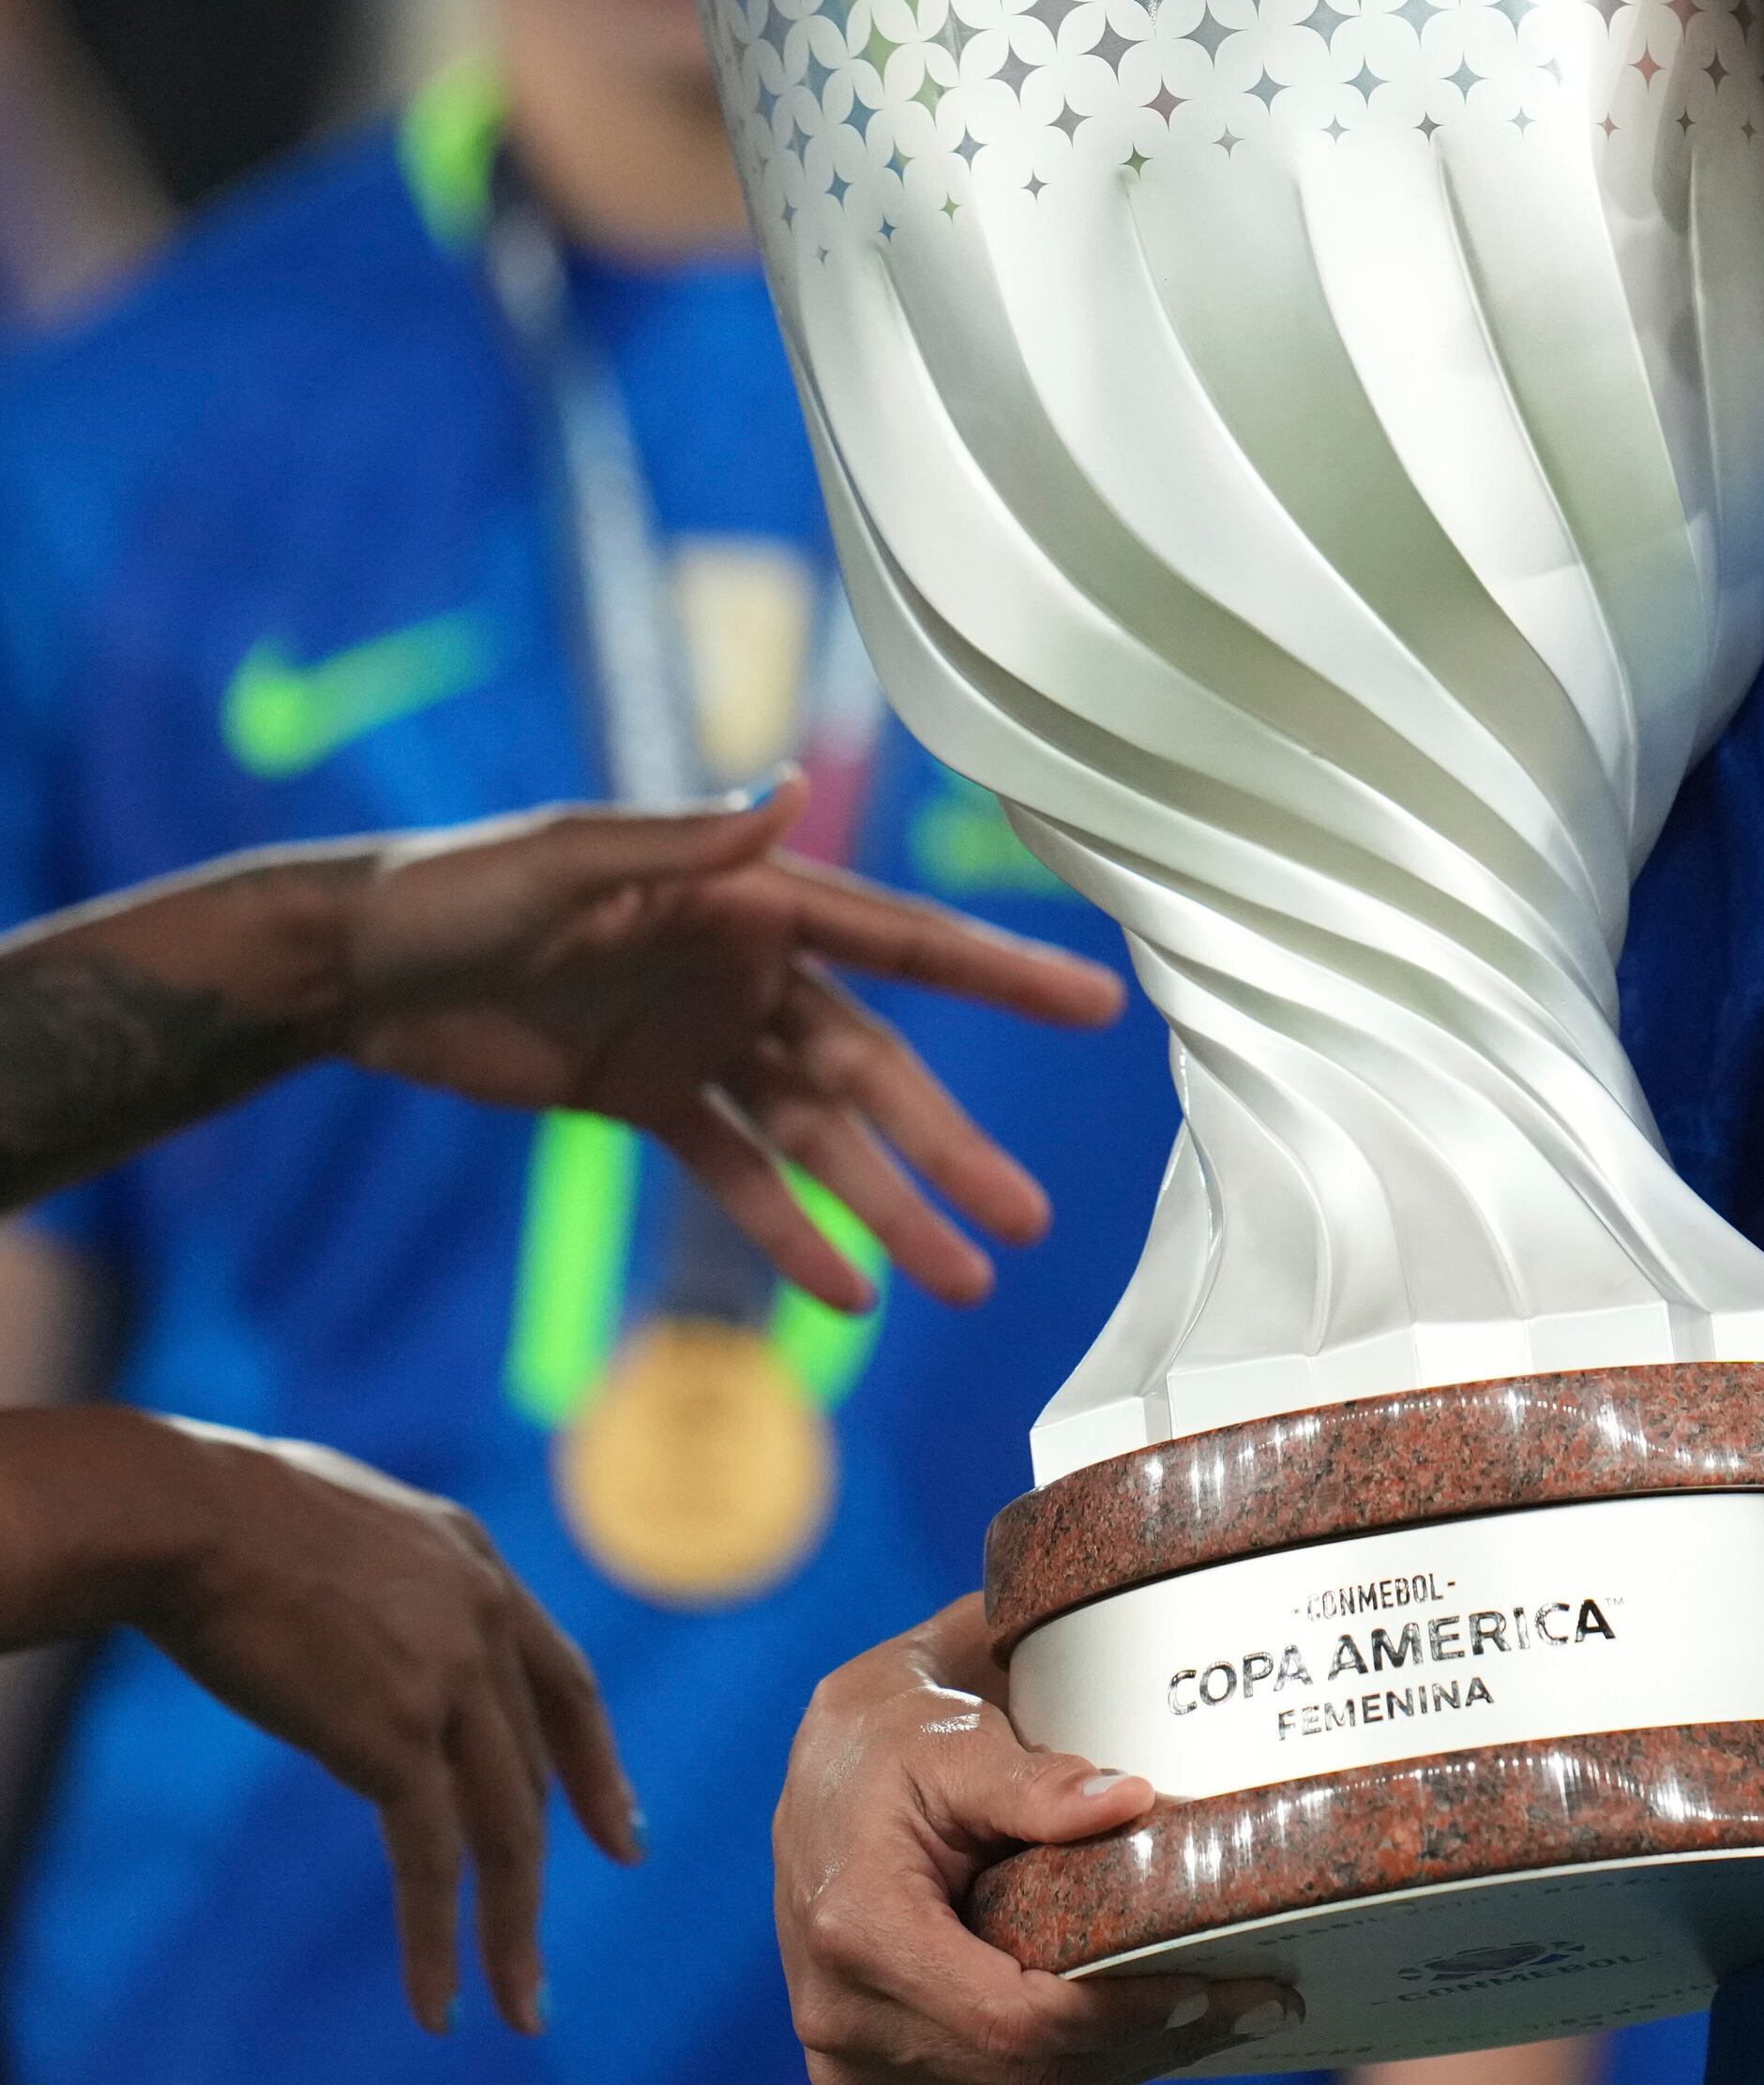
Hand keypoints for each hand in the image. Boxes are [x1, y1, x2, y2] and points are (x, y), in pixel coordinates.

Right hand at [108, 1418, 637, 2033]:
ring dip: (511, 1931)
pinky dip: (439, 1940)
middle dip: (547, 1867)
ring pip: (505, 1832)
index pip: (564, 1687)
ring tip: (523, 2007)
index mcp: (481, 1569)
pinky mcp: (394, 1735)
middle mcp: (486, 1624)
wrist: (191, 1515)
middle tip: (544, 1952)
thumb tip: (370, 1615)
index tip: (621, 1830)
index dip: (594, 1767)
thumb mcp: (354, 1527)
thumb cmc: (235, 1509)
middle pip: (532, 1773)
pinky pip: (433, 1860)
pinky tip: (440, 2002)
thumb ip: (392, 1580)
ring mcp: (450, 1682)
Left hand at [346, 774, 1113, 1310]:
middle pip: (874, 1073)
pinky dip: (788, 1232)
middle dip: (951, 1149)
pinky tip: (846, 1292)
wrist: (349, 963)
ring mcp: (703, 1041)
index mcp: (749, 901)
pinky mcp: (647, 1101)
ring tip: (963, 1284)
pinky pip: (735, 1175)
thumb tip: (787, 792)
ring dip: (889, 1209)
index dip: (998, 976)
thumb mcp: (559, 857)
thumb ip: (677, 836)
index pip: (899, 945)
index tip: (1094, 1003)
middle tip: (1030, 1219)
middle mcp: (747, 971)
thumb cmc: (452, 886)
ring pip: (821, 1140)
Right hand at [776, 1597, 1294, 2084]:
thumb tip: (1128, 1800)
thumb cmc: (893, 1741)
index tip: (1211, 1984)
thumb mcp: (957, 1740)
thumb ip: (1034, 1781)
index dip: (1121, 2015)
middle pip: (1031, 2074)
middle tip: (1261, 2000)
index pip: (1014, 2019)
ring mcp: (853, 2059)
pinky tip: (1150, 2026)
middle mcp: (843, 2016)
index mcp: (858, 1934)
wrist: (829, 1771)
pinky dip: (1081, 2067)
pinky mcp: (876, 2074)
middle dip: (1153, 2044)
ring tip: (1228, 2012)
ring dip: (1130, 2063)